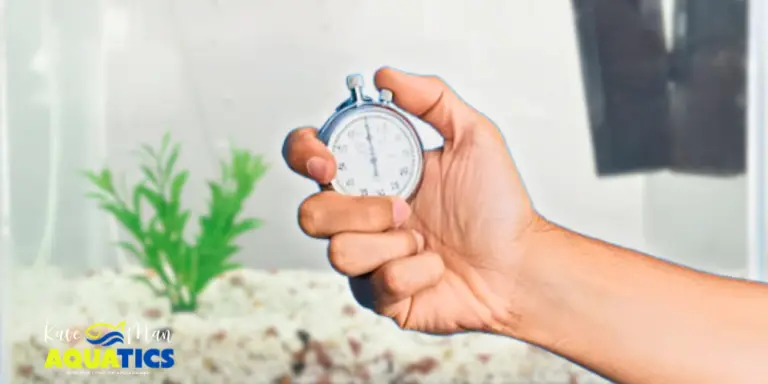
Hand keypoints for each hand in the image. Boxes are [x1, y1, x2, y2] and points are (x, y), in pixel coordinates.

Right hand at [282, 67, 539, 334]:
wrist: (518, 265)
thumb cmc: (498, 207)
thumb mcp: (474, 137)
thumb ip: (432, 98)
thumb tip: (385, 76)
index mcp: (372, 176)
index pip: (311, 158)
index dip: (305, 155)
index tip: (329, 161)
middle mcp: (361, 218)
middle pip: (310, 214)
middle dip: (359, 211)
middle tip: (405, 207)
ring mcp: (368, 259)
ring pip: (339, 253)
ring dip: (393, 244)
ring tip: (427, 240)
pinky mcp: (380, 297)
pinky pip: (377, 286)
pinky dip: (418, 272)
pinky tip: (437, 266)